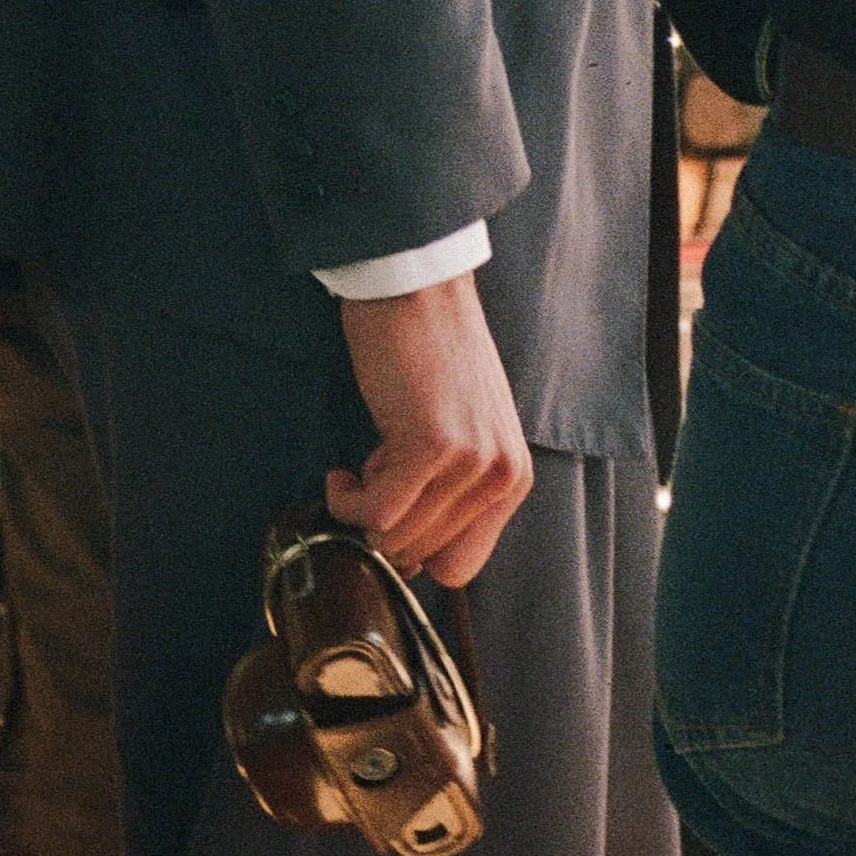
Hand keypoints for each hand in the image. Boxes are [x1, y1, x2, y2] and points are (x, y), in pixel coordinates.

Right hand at [329, 274, 532, 585]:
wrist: (415, 290)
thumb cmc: (428, 356)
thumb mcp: (464, 433)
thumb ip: (453, 490)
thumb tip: (407, 553)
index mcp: (514, 479)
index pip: (460, 565)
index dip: (414, 550)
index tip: (390, 512)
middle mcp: (502, 476)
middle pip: (423, 557)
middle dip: (383, 529)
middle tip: (370, 480)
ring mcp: (470, 463)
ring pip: (396, 538)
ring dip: (361, 513)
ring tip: (358, 468)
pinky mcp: (430, 446)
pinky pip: (375, 512)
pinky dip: (345, 503)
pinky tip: (341, 471)